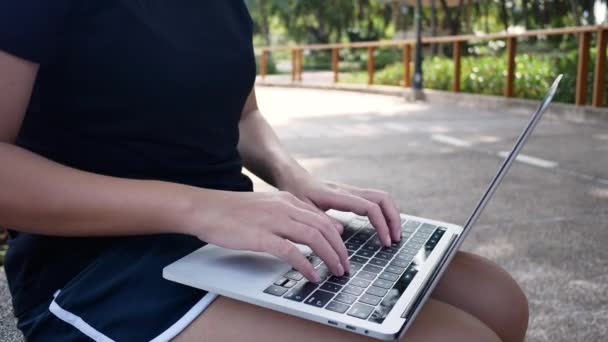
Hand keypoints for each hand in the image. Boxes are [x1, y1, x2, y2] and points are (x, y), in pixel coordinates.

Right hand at [181, 191, 349, 281]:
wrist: (205, 208)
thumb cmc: (232, 211)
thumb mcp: (267, 206)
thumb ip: (290, 215)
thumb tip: (312, 228)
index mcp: (287, 200)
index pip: (323, 218)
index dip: (338, 238)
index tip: (343, 252)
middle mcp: (285, 208)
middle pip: (323, 228)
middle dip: (339, 249)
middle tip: (345, 266)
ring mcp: (273, 221)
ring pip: (313, 237)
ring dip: (329, 256)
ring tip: (335, 271)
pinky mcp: (261, 236)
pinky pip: (291, 252)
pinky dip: (306, 265)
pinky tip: (311, 275)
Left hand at [279, 175, 401, 246]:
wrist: (291, 176)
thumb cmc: (294, 191)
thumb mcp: (302, 209)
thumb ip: (320, 220)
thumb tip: (341, 231)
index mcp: (338, 195)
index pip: (369, 207)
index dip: (381, 224)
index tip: (385, 241)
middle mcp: (348, 191)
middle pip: (382, 198)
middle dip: (394, 218)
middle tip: (395, 239)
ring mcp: (351, 191)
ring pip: (381, 198)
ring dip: (391, 215)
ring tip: (393, 235)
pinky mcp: (350, 195)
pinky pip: (374, 201)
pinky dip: (383, 213)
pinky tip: (382, 228)